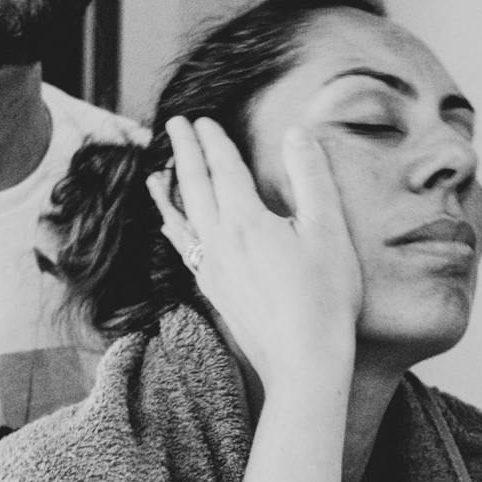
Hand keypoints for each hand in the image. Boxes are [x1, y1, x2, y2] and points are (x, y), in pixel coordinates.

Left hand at [149, 117, 360, 388]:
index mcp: (247, 220)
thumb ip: (310, 177)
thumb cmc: (324, 297)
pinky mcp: (214, 291)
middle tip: (174, 126)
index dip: (214, 141)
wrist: (303, 361)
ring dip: (168, 192)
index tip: (202, 120)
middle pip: (194, 187)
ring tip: (154, 174)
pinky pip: (184, 249)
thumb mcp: (328, 230)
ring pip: (181, 219)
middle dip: (184, 153)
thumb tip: (297, 134)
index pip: (224, 168)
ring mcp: (212, 269)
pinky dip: (174, 229)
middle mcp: (220, 241)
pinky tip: (172, 230)